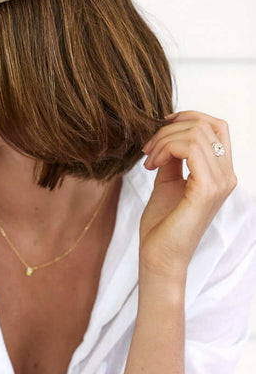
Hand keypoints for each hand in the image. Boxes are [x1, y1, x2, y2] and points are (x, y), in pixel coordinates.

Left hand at [139, 110, 236, 277]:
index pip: (216, 127)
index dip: (188, 117)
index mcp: (220, 173)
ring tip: (148, 160)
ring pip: (196, 134)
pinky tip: (152, 165)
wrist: (158, 256)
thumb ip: (173, 159)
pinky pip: (190, 149)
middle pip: (206, 125)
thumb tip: (167, 135)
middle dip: (170, 129)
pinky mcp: (207, 190)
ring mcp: (221, 183)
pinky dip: (166, 149)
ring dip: (164, 140)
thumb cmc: (162, 224)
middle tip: (147, 150)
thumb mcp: (167, 181)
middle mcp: (227, 176)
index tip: (160, 127)